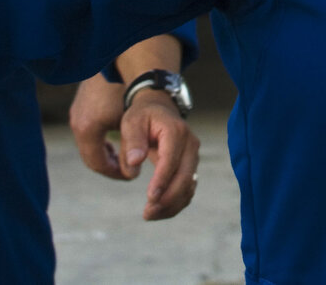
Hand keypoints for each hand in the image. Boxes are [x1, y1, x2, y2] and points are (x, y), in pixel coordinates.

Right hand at [69, 73, 128, 177]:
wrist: (119, 57)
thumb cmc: (128, 90)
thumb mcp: (130, 123)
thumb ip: (129, 148)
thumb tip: (132, 169)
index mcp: (87, 129)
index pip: (97, 164)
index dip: (115, 173)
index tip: (131, 175)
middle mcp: (78, 122)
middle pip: (90, 155)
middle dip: (108, 164)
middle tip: (125, 169)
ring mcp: (77, 112)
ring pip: (88, 143)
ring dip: (103, 151)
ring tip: (121, 156)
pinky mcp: (81, 104)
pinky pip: (87, 130)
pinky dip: (99, 138)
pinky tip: (115, 136)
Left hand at [119, 89, 200, 220]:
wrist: (158, 111)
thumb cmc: (142, 117)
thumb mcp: (132, 123)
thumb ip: (133, 141)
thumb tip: (134, 162)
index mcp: (176, 132)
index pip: (171, 160)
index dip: (162, 181)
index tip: (149, 198)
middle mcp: (190, 145)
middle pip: (185, 178)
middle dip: (168, 199)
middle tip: (147, 214)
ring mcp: (193, 157)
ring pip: (189, 187)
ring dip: (171, 205)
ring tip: (149, 215)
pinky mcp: (191, 168)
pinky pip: (187, 190)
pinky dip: (175, 204)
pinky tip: (159, 211)